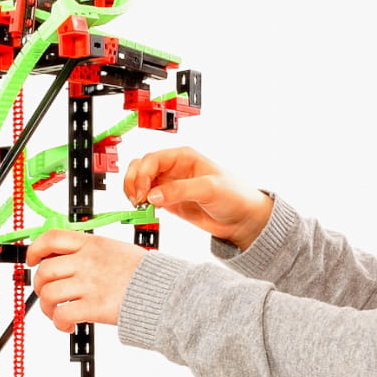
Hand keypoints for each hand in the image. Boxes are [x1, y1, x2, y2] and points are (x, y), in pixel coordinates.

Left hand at [26, 230, 145, 330]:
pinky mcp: (94, 306)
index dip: (35, 249)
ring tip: (59, 314)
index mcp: (92, 244)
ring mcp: (89, 284)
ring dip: (48, 308)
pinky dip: (60, 323)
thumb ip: (91, 252)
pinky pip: (62, 315)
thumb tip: (68, 259)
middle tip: (48, 295)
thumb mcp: (117, 249)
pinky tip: (69, 326)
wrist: (167, 292)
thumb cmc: (146, 274)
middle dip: (40, 286)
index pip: (52, 238)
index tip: (32, 260)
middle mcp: (87, 262)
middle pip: (45, 270)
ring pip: (49, 294)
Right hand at [122, 146, 273, 247]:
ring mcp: (170, 185)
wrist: (243, 219)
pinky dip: (141, 204)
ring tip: (139, 206)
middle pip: (140, 167)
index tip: (143, 193)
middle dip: (133, 182)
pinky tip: (146, 211)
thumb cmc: (235, 196)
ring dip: (134, 192)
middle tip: (137, 200)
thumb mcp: (209, 189)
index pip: (152, 159)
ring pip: (140, 182)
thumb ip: (179, 190)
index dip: (142, 174)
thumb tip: (152, 195)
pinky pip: (147, 199)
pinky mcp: (169, 202)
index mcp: (183, 157)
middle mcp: (174, 168)